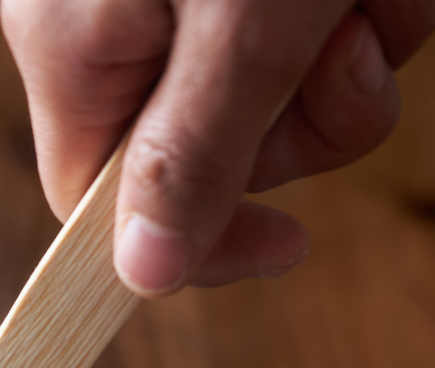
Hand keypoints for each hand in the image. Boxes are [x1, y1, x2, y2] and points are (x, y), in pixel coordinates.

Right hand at [1, 0, 434, 292]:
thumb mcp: (240, 24)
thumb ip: (193, 153)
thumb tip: (142, 276)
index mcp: (74, 48)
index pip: (105, 208)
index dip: (200, 239)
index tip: (288, 244)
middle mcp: (113, 20)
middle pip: (214, 148)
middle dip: (311, 114)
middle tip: (345, 51)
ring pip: (286, 84)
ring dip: (361, 49)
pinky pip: (319, 21)